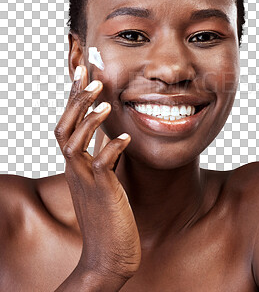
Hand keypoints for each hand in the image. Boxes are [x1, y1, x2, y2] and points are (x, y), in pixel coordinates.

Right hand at [54, 65, 140, 284]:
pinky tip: (123, 137)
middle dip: (76, 100)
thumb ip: (101, 157)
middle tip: (91, 75)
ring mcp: (86, 181)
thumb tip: (109, 137)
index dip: (74, 98)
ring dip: (88, 120)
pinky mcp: (102, 193)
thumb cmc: (107, 216)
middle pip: (64, 127)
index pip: (69, 124)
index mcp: (76, 164)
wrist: (108, 256)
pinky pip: (102, 165)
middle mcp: (76, 169)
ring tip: (104, 101)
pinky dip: (111, 148)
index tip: (84, 72)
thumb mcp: (101, 181)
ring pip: (74, 143)